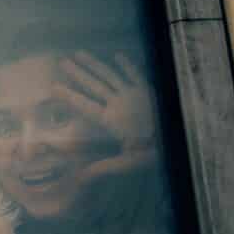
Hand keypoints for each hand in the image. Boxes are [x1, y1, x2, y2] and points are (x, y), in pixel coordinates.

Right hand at [57, 52, 159, 182]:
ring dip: (95, 64)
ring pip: (109, 76)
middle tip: (62, 63)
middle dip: (77, 74)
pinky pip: (135, 74)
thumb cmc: (154, 152)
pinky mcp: (147, 90)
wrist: (181, 136)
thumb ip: (104, 168)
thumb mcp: (128, 163)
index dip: (68, 96)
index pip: (84, 105)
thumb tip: (79, 179)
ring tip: (80, 54)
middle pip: (94, 85)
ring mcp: (133, 94)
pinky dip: (126, 65)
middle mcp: (119, 103)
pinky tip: (118, 55)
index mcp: (111, 119)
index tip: (53, 87)